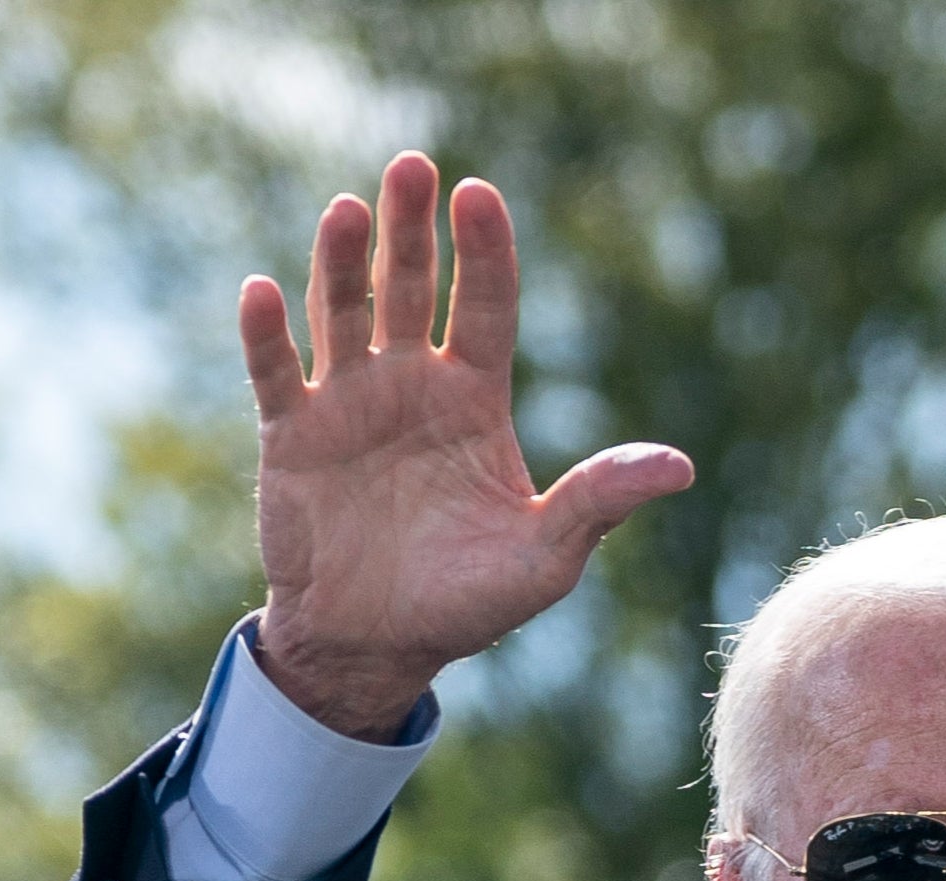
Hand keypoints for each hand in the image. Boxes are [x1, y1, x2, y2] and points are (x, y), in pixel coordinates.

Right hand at [239, 153, 693, 741]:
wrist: (374, 649)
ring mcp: (348, 404)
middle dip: (410, 228)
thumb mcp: (546, 558)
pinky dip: (268, 334)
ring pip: (344, 312)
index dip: (482, 250)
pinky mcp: (293, 437)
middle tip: (412, 165)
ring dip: (342, 261)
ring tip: (348, 209)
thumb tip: (681, 467)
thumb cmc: (466, 603)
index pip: (485, 303)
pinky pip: (278, 374)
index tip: (478, 195)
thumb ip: (599, 502)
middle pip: (410, 285)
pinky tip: (264, 291)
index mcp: (474, 397)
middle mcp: (410, 383)